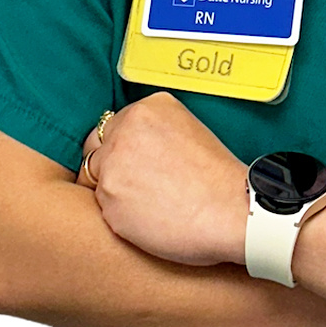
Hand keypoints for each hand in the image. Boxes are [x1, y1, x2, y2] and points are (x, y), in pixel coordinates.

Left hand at [76, 92, 247, 266]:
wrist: (230, 209)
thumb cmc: (216, 177)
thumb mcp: (186, 129)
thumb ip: (152, 130)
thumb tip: (133, 146)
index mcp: (147, 108)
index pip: (111, 126)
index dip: (121, 147)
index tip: (134, 163)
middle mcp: (125, 130)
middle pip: (95, 148)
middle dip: (108, 165)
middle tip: (135, 184)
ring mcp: (113, 164)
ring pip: (96, 180)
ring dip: (113, 192)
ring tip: (148, 203)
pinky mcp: (109, 199)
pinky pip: (103, 209)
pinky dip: (119, 215)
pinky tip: (148, 218)